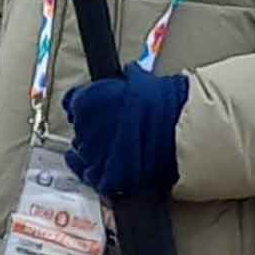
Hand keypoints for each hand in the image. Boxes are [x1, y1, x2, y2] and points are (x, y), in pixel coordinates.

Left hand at [63, 68, 189, 199]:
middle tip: (114, 128)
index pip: (72, 102)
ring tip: (113, 148)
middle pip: (80, 129)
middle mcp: (82, 128)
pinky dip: (97, 172)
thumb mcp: (142, 79)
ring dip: (94, 150)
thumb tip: (128, 76)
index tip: (95, 107)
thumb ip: (126, 80)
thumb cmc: (165, 102)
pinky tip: (100, 168)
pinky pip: (92, 176)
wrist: (181, 131)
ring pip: (83, 153)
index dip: (86, 105)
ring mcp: (91, 155)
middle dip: (93, 128)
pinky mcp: (104, 178)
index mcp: (87, 100)